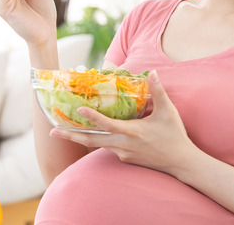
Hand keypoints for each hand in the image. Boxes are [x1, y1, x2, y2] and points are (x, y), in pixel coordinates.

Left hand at [50, 71, 197, 174]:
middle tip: (52, 131)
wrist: (181, 163)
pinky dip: (97, 141)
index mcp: (133, 132)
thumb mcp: (167, 111)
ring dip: (80, 138)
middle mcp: (124, 145)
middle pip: (92, 140)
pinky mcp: (125, 159)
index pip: (107, 124)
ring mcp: (123, 154)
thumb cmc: (174, 136)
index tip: (78, 110)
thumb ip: (158, 91)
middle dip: (71, 135)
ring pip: (97, 144)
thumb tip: (152, 72)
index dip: (92, 117)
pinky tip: (90, 134)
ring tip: (62, 132)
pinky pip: (108, 148)